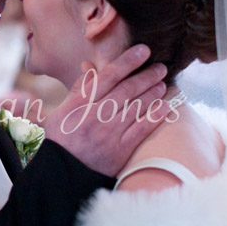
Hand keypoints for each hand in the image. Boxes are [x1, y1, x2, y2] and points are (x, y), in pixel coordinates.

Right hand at [42, 44, 167, 176]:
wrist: (63, 174)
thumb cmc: (62, 140)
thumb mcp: (61, 112)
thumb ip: (78, 90)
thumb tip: (90, 67)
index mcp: (80, 104)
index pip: (108, 76)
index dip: (127, 61)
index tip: (143, 50)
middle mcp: (96, 116)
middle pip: (126, 90)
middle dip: (146, 75)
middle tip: (161, 66)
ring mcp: (109, 134)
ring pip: (136, 107)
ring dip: (153, 93)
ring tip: (163, 84)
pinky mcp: (120, 151)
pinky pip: (141, 130)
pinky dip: (155, 117)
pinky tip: (165, 107)